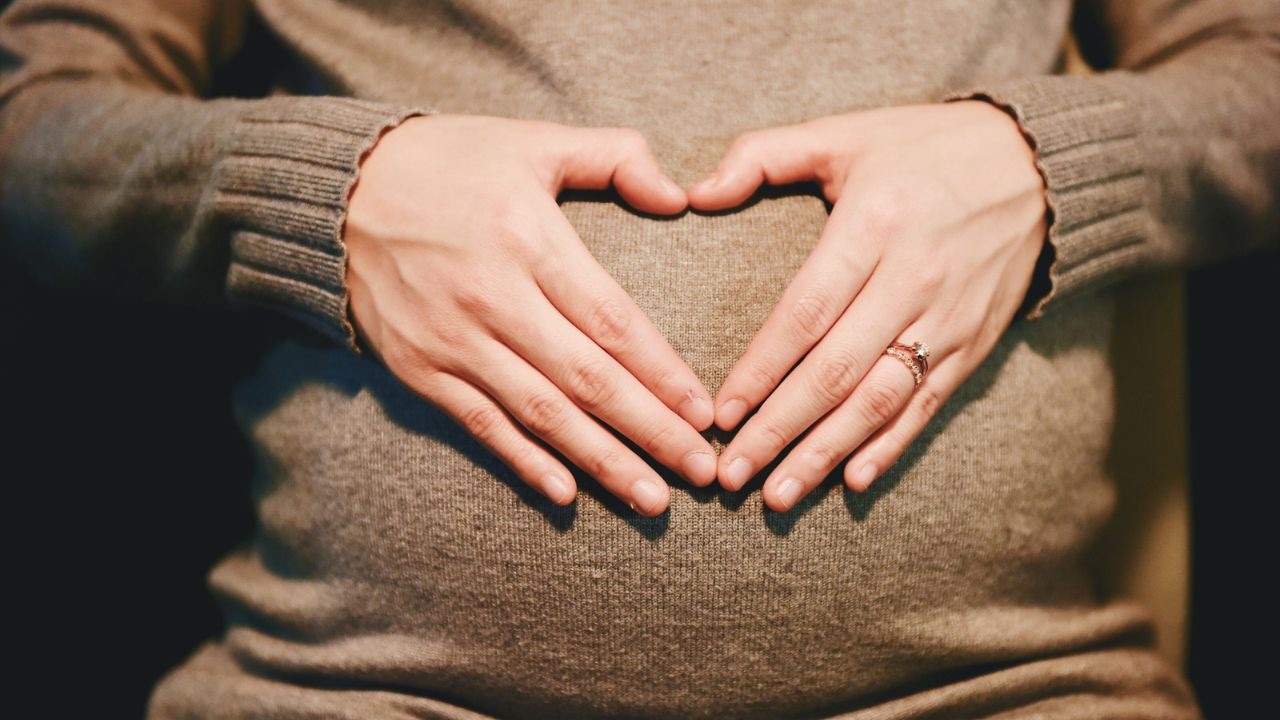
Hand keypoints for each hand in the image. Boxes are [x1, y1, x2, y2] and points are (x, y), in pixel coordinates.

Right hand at [344, 114, 716, 515]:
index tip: (705, 414)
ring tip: (654, 499)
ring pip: (541, 414)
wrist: (337, 191)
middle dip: (652, 431)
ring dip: (602, 461)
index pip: (612, 321)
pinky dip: (524, 462)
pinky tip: (567, 495)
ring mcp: (452, 340)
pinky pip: (481, 425)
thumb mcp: (533, 141)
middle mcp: (492, 297)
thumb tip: (679, 196)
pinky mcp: (419, 369)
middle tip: (703, 473)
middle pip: (587, 380)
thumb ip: (614, 157)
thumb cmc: (449, 162)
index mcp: (529, 239)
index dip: (663, 373)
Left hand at [687, 101, 1046, 509]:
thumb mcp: (843, 133)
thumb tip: (693, 194)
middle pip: (836, 371)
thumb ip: (762, 156)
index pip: (806, 312)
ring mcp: (949, 317)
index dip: (760, 369)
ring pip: (879, 400)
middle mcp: (913, 278)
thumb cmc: (922, 149)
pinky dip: (890, 447)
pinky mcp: (974, 343)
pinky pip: (928, 405)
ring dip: (826, 453)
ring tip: (778, 496)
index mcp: (874, 225)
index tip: (720, 414)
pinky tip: (852, 481)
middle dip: (779, 429)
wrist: (1037, 164)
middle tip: (731, 475)